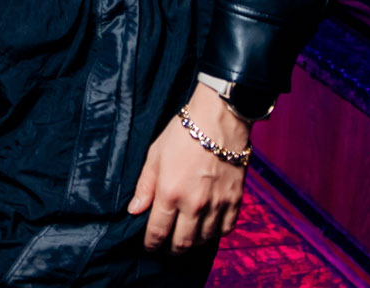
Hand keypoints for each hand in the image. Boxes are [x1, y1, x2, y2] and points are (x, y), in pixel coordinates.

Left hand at [128, 84, 250, 253]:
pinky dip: (215, 233)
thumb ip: (145, 186)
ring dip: (193, 242)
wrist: (219, 119)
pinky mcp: (235, 201)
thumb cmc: (183, 133)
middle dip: (171, 249)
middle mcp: (194, 204)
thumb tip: (134, 210)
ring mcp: (217, 204)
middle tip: (166, 247)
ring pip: (204, 240)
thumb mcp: (155, 155)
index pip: (158, 232)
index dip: (151, 244)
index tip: (149, 246)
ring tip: (185, 235)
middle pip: (182, 243)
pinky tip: (208, 226)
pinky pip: (225, 229)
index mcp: (170, 193)